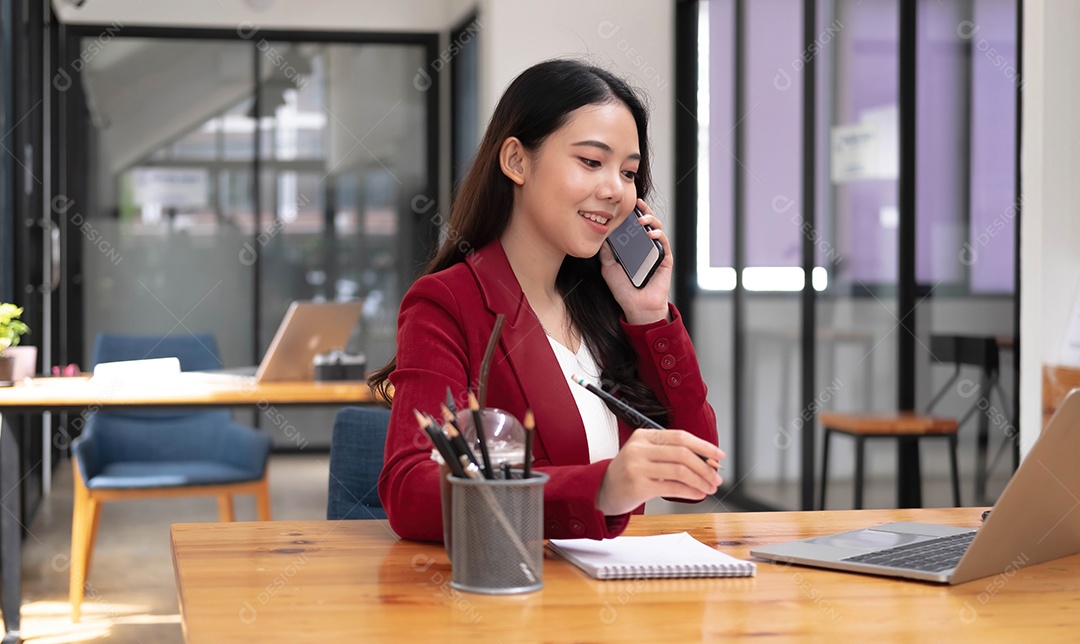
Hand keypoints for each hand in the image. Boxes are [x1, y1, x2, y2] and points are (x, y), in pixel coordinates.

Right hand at [596, 429, 725, 515]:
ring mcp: (637, 467)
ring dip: (700, 480)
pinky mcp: (638, 486)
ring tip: (710, 487)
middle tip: (717, 476)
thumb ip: (671, 454)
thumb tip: (707, 462)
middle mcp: (639, 449)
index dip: (703, 446)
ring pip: (680, 471)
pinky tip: (698, 494)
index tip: (719, 455)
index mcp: (643, 436)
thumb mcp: (645, 455)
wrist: (602, 490)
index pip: (680, 436)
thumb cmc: (629, 472)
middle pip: (682, 453)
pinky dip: (690, 491)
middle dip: (705, 466)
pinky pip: (672, 488)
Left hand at [599, 199, 673, 324]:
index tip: (624, 205)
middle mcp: (644, 246)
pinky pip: (664, 243)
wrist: (636, 306)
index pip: (632, 225)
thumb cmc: (623, 289)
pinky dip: (659, 235)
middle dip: (642, 211)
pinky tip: (651, 234)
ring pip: (657, 228)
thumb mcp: (609, 268)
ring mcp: (655, 251)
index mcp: (632, 246)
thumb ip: (606, 252)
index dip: (630, 214)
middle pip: (646, 222)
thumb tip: (602, 234)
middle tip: (636, 205)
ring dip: (651, 220)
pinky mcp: (665, 259)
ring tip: (642, 219)